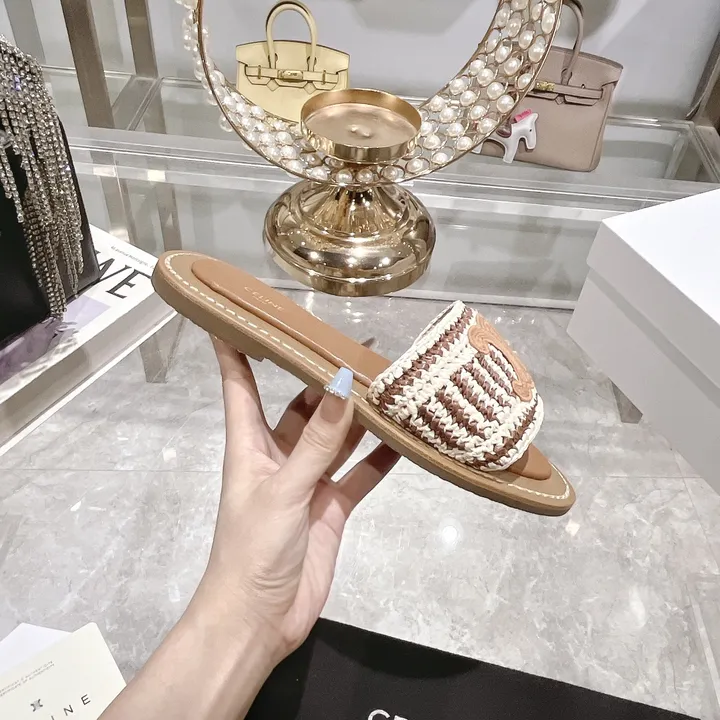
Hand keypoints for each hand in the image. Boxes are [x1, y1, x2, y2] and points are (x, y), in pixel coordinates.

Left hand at [194, 338, 398, 662]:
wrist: (260, 620)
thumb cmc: (254, 549)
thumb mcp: (284, 490)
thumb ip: (317, 441)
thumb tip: (340, 384)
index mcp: (250, 445)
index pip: (240, 385)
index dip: (238, 349)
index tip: (241, 313)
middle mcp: (279, 456)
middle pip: (302, 406)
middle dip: (324, 378)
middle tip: (358, 347)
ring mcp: (308, 482)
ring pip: (337, 437)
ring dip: (358, 415)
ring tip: (388, 383)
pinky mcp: (332, 507)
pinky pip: (359, 474)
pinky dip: (379, 458)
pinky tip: (403, 437)